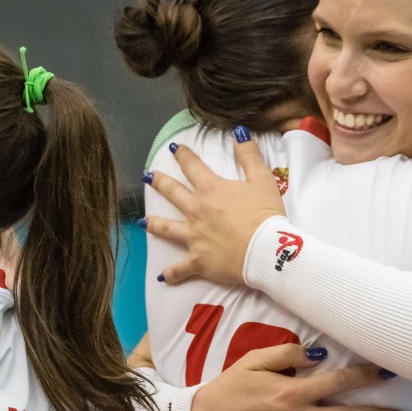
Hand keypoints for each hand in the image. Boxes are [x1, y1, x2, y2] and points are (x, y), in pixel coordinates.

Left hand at [144, 133, 284, 286]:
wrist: (267, 251)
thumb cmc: (266, 215)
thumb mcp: (263, 180)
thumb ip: (249, 155)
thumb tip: (238, 133)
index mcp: (211, 190)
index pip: (192, 167)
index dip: (183, 155)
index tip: (174, 148)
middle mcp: (196, 211)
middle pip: (172, 193)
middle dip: (159, 182)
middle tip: (148, 177)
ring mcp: (193, 236)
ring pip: (166, 228)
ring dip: (154, 224)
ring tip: (144, 222)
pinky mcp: (197, 260)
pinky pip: (179, 269)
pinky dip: (171, 274)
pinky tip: (163, 277)